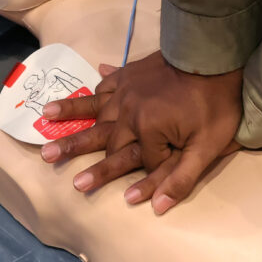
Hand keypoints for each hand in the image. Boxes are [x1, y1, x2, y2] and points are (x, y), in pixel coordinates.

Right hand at [39, 51, 242, 213]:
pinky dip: (92, 89)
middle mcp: (128, 109)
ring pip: (93, 107)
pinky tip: (87, 85)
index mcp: (146, 128)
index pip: (139, 160)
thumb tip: (155, 207)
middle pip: (101, 137)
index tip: (155, 176)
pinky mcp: (130, 74)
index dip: (150, 171)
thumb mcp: (207, 148)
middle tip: (47, 157)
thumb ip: (179, 179)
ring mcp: (126, 89)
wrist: (215, 55)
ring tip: (45, 117)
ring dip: (69, 114)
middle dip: (74, 149)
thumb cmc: (216, 104)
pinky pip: (105, 85)